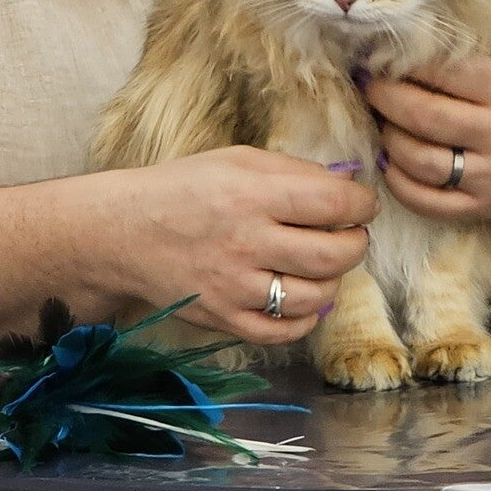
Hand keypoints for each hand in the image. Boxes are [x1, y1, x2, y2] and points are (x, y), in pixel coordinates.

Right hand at [122, 146, 377, 344]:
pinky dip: (306, 318)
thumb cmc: (185, 186)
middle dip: (356, 243)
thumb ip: (292, 170)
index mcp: (252, 194)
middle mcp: (248, 242)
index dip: (362, 203)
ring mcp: (237, 287)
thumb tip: (343, 182)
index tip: (364, 203)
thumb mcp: (237, 159)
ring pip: (316, 297)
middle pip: (334, 255)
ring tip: (323, 263)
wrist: (126, 232)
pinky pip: (284, 331)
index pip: (333, 202)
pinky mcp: (225, 319)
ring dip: (333, 280)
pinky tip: (303, 297)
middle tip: (351, 234)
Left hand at [362, 33, 490, 245]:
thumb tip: (434, 9)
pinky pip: (422, 199)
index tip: (378, 52)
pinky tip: (390, 157)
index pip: (443, 70)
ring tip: (378, 117)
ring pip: (417, 158)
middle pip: (422, 114)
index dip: (403, 60)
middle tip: (366, 82)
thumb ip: (487, 29)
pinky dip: (396, 179)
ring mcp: (489, 176)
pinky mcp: (477, 207)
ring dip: (387, 136)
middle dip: (383, 95)